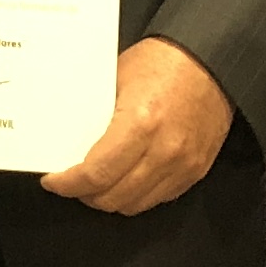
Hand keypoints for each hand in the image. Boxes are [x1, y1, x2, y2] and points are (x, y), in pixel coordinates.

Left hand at [40, 37, 233, 215]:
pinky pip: (159, 198)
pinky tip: (125, 179)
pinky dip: (137, 194)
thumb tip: (64, 136)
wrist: (211, 61)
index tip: (54, 181)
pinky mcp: (196, 170)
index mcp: (139, 123)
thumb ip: (92, 113)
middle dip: (85, 195)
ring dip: (110, 198)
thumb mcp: (115, 78)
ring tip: (97, 184)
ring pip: (135, 204)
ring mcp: (183, 164)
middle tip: (72, 182)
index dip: (68, 184)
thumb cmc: (163, 62)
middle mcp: (163, 150)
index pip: (96, 174)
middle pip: (113, 197)